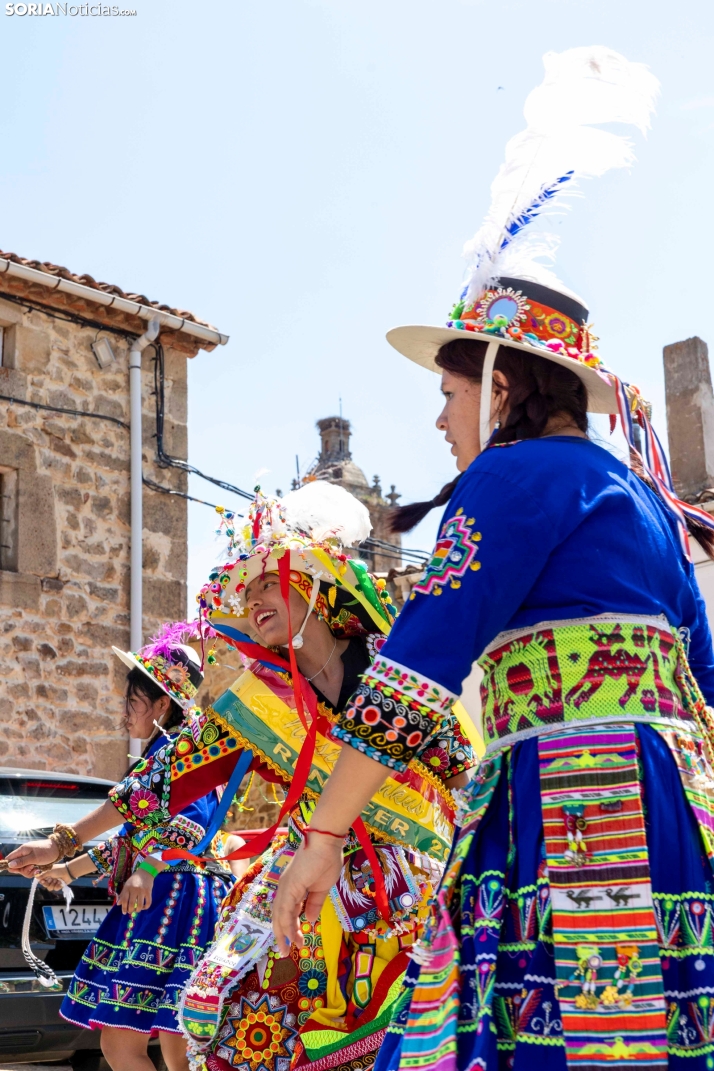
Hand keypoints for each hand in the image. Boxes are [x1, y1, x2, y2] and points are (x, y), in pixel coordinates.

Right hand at [6, 840, 59, 877]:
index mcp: (22, 850)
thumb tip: (10, 864)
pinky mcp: (33, 862)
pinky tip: (38, 870)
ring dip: (29, 872)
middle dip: (23, 870)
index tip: (17, 870)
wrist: (58, 849)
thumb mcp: (34, 857)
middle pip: (16, 866)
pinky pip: (29, 870)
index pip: (10, 858)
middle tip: (31, 868)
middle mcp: (24, 854)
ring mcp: (29, 859)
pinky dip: (33, 872)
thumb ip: (22, 861)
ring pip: (23, 870)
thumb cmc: (46, 851)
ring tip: (36, 869)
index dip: (10, 865)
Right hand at [38, 864, 71, 891]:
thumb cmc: (58, 870)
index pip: (42, 880)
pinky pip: (55, 889)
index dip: (42, 881)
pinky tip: (60, 882)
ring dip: (53, 884)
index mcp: (48, 874)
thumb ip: (43, 875)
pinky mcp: (59, 886)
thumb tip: (36, 877)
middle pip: (45, 885)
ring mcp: (55, 882)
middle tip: (51, 880)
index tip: (43, 881)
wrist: (68, 872)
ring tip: (56, 880)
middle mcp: (50, 879)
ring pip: (50, 888)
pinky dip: (58, 885)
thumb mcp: (49, 871)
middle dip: (47, 883)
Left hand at [117, 869, 153, 914]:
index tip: (124, 912)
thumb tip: (118, 904)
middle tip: (130, 912)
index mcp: (128, 887)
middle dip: (130, 910)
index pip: (124, 900)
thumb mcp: (127, 885)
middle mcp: (134, 889)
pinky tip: (143, 907)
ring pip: (139, 905)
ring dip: (137, 910)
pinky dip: (145, 907)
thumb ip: (122, 894)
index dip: (123, 908)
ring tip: (136, 910)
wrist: (146, 872)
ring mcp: (142, 891)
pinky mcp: (149, 892)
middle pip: (131, 904)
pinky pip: (148, 902)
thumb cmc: (134, 879)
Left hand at [272, 836, 342, 954]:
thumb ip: (314, 903)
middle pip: (279, 916)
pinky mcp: (289, 886)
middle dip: (282, 936)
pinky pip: (286, 910)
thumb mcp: (322, 887)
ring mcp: (285, 887)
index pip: (287, 913)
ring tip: (288, 950)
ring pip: (279, 915)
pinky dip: (287, 924)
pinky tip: (291, 936)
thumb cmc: (326, 860)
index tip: (298, 943)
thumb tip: (309, 919)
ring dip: (283, 934)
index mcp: (292, 888)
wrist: (326, 843)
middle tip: (285, 952)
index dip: (291, 929)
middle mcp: (285, 888)